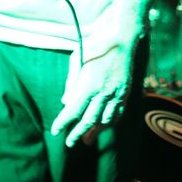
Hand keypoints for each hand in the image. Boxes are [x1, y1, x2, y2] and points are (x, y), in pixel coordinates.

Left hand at [51, 6, 141, 146]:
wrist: (123, 38)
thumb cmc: (96, 45)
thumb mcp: (77, 58)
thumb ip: (71, 81)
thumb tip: (66, 102)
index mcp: (89, 84)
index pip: (73, 110)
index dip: (64, 122)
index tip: (56, 130)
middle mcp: (103, 92)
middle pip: (88, 120)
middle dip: (77, 133)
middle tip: (69, 143)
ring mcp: (116, 93)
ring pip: (105, 120)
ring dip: (95, 132)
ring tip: (86, 140)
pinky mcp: (125, 92)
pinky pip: (118, 113)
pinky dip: (110, 123)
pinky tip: (104, 126)